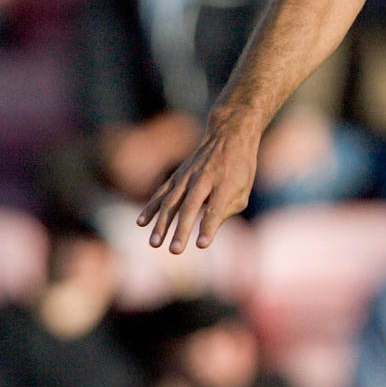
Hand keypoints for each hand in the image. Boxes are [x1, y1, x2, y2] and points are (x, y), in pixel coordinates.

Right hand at [136, 114, 258, 251]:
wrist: (228, 135)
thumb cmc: (240, 168)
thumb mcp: (244, 189)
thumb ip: (226, 210)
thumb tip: (207, 231)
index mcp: (227, 183)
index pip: (216, 208)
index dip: (209, 226)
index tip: (202, 245)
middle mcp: (205, 179)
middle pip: (191, 207)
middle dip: (182, 230)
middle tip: (175, 251)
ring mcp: (188, 176)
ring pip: (172, 201)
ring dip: (162, 223)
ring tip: (155, 243)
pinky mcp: (177, 175)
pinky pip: (162, 192)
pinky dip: (151, 207)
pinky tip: (141, 223)